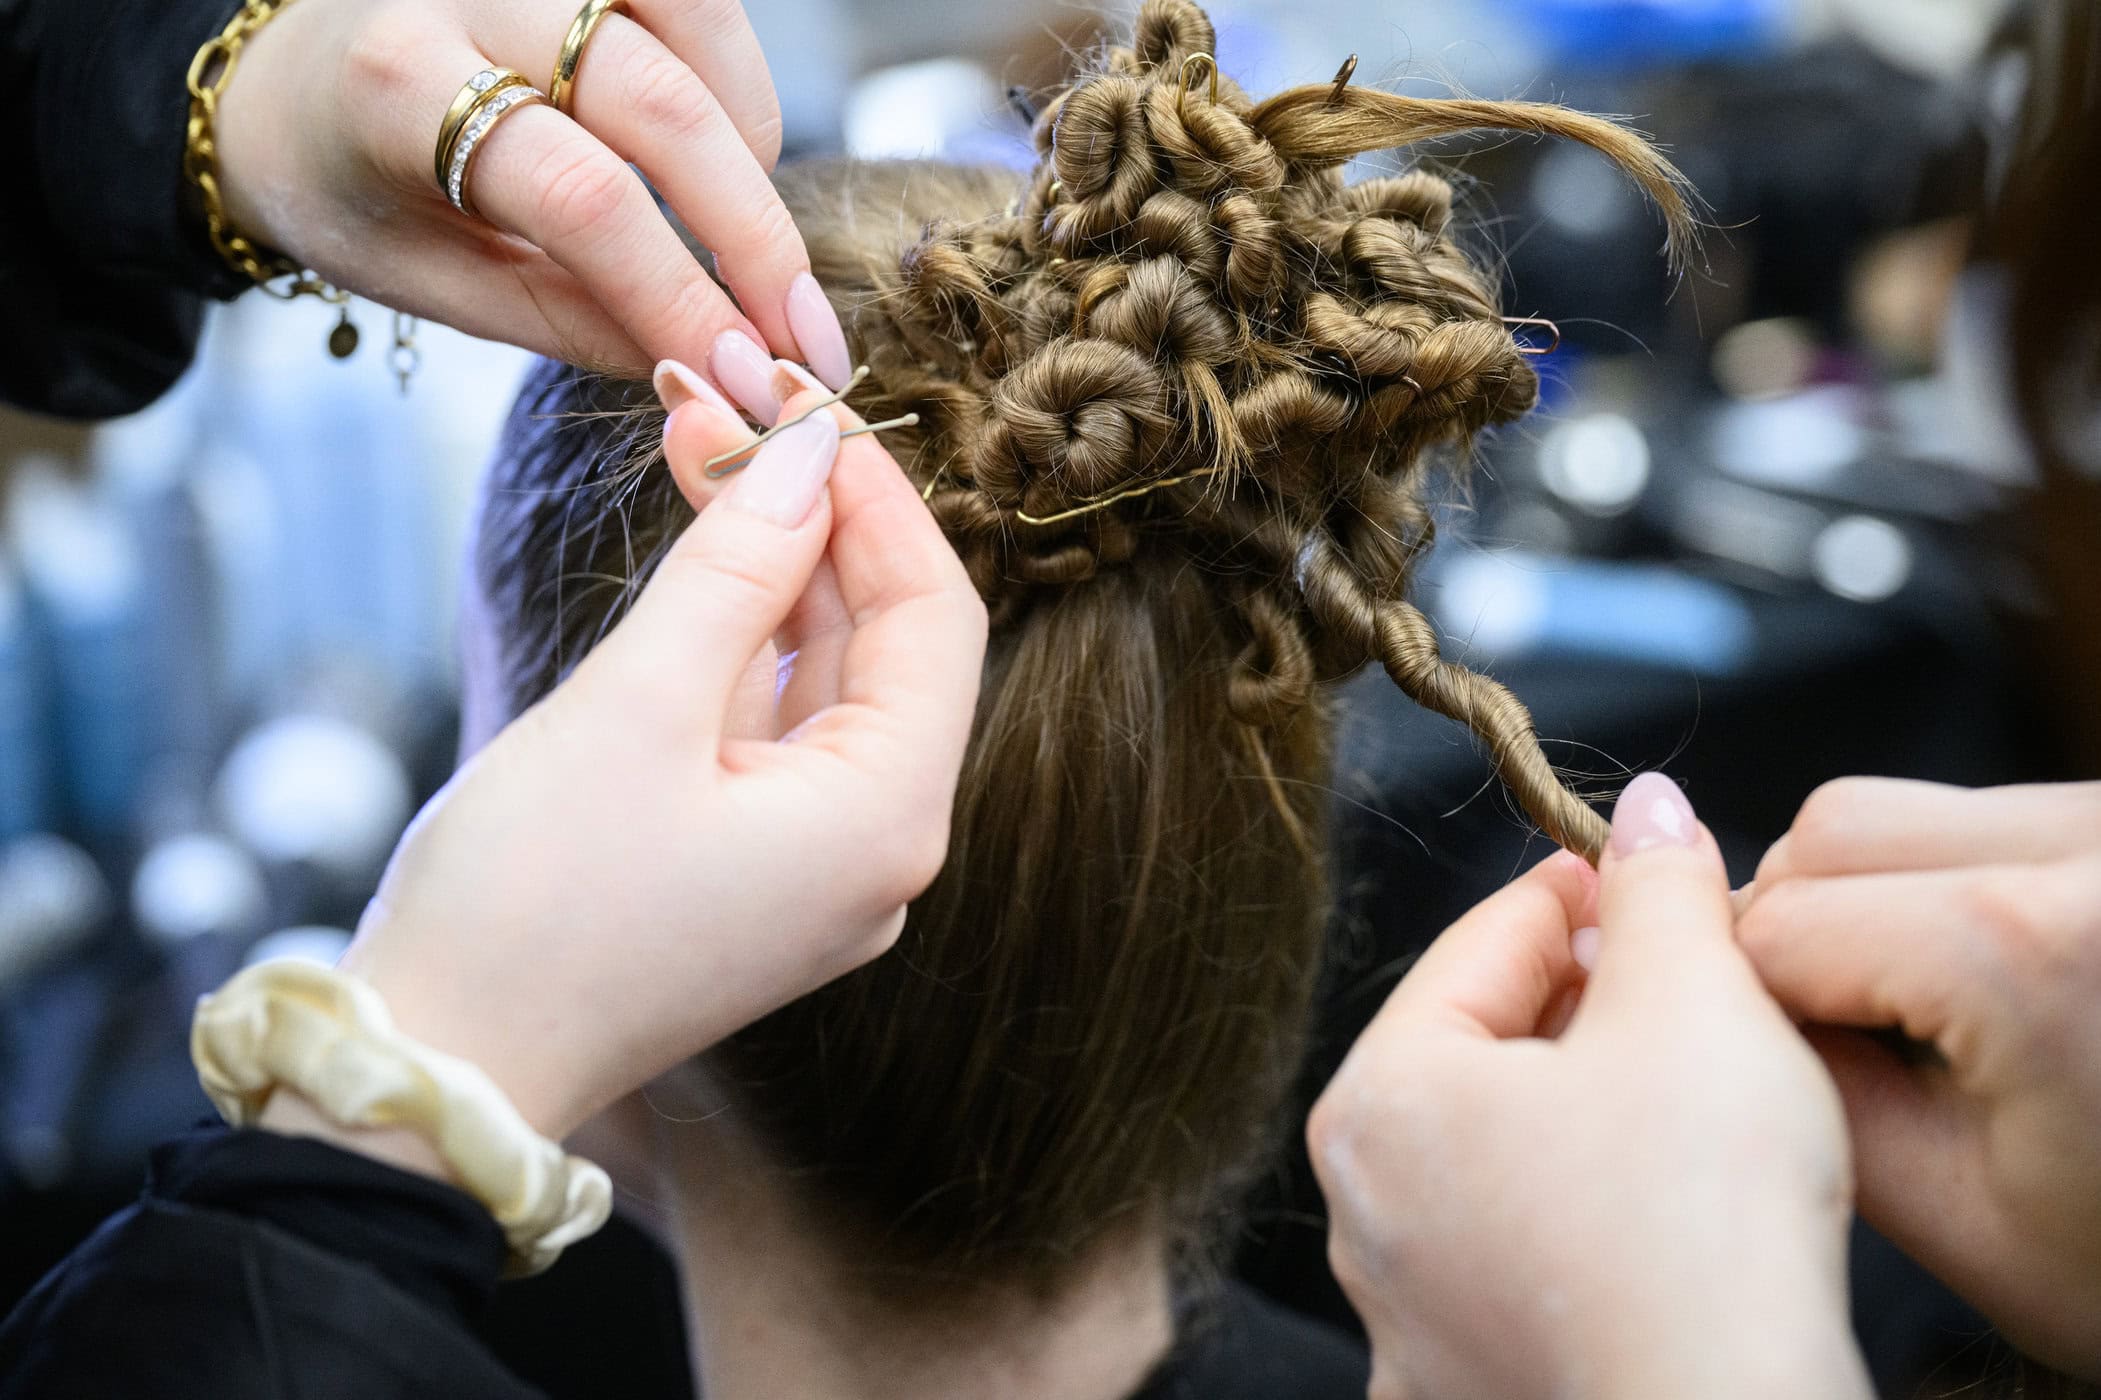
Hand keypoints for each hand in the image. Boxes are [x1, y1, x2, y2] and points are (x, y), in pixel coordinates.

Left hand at [209, 0, 852, 387]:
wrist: (287, 82)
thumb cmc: (355, 194)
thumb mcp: (433, 283)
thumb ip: (569, 321)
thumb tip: (713, 367)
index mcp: (395, 88)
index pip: (579, 196)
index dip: (680, 292)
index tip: (746, 378)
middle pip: (661, 106)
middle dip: (754, 236)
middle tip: (805, 342)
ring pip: (697, 31)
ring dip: (754, 155)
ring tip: (755, 249)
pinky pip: (698, 2)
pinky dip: (738, 90)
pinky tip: (730, 161)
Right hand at [307, 380, 984, 1143]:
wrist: (435, 1067)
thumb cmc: (530, 902)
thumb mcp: (638, 705)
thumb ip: (736, 567)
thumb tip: (804, 452)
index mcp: (889, 819)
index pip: (934, 614)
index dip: (874, 494)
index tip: (799, 402)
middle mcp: (882, 851)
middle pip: (886, 643)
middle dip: (812, 520)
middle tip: (723, 411)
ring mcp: (821, 871)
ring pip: (827, 680)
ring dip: (770, 571)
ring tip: (695, 450)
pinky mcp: (758, 875)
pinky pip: (777, 733)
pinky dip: (741, 648)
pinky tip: (697, 564)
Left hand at [1310, 775, 1870, 1399]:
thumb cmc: (1701, 1226)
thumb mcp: (1695, 1001)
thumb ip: (1658, 885)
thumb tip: (1642, 807)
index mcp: (1379, 1098)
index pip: (1482, 939)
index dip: (1584, 891)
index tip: (1654, 878)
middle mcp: (1361, 1209)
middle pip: (1483, 1046)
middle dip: (1590, 1002)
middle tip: (1696, 984)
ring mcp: (1406, 1311)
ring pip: (1503, 1155)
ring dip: (1587, 1108)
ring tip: (1692, 1097)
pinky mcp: (1466, 1383)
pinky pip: (1521, 1255)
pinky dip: (1583, 1215)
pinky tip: (1661, 1213)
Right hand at [1740, 777, 2100, 1377]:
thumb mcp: (1970, 1225)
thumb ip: (1820, 1102)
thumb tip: (1733, 1018)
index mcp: (2030, 948)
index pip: (1777, 924)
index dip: (1753, 1008)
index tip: (1781, 1074)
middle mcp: (2094, 848)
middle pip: (1832, 827)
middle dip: (1806, 929)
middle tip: (1853, 1042)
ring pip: (1914, 809)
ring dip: (1885, 899)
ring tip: (1946, 1020)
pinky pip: (2003, 818)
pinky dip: (1965, 887)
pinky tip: (2013, 989)